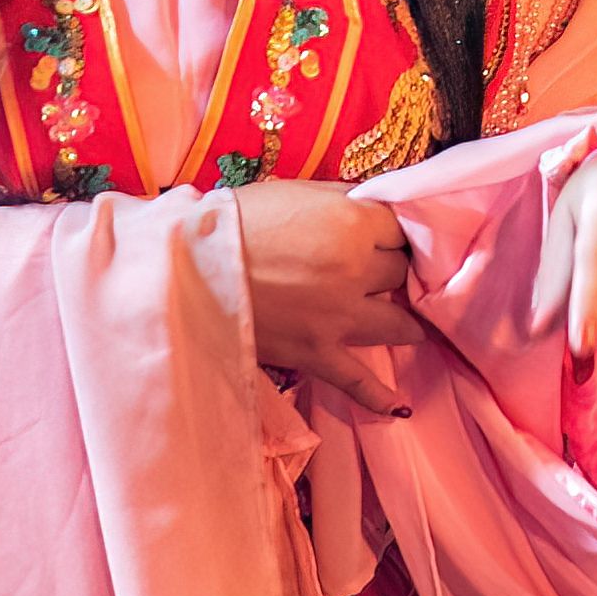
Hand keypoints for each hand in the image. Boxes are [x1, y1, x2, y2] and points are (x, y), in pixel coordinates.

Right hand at [236, 178, 422, 413]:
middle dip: (394, 269)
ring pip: (396, 322)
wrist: (184, 267)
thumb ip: (343, 198)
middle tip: (387, 271)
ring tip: (412, 324)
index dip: (394, 233)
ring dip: (405, 320)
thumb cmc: (237, 221)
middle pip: (400, 271)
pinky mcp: (315, 354)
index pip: (401, 228)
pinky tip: (398, 405)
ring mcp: (338, 317)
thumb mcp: (297, 191)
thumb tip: (375, 204)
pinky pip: (357, 380)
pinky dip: (378, 395)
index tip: (389, 237)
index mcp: (352, 224)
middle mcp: (355, 271)